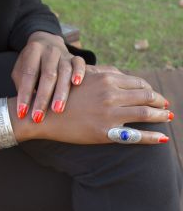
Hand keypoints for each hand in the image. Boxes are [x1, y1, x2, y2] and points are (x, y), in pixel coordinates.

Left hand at [11, 31, 86, 122]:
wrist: (47, 44)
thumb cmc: (31, 65)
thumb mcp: (20, 70)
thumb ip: (21, 84)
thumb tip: (23, 106)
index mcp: (33, 51)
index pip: (29, 74)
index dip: (25, 94)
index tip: (22, 112)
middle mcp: (49, 51)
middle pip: (48, 74)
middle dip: (42, 98)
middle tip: (38, 117)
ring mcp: (64, 54)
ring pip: (65, 71)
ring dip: (61, 92)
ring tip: (57, 110)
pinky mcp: (76, 58)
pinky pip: (79, 64)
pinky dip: (79, 72)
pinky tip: (77, 83)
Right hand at [33, 70, 171, 144]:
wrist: (43, 112)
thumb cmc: (62, 93)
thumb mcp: (83, 76)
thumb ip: (104, 72)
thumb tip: (121, 74)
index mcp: (107, 79)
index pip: (139, 83)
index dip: (150, 90)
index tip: (154, 95)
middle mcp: (111, 94)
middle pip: (146, 96)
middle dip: (159, 101)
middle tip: (165, 105)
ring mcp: (109, 114)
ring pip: (145, 113)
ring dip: (161, 116)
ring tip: (167, 117)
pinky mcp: (105, 132)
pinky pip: (135, 135)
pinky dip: (152, 137)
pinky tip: (162, 138)